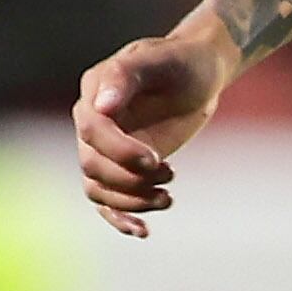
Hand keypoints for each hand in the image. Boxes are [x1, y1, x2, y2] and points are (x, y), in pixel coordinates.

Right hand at [74, 25, 238, 237]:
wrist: (199, 74)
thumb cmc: (181, 61)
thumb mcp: (160, 58)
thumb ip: (126, 76)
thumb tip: (102, 106)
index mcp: (95, 92)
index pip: (93, 131)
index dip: (120, 151)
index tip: (156, 159)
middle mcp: (92, 123)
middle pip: (94, 166)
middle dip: (130, 178)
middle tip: (170, 172)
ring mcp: (106, 148)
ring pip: (99, 189)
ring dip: (131, 202)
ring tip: (167, 198)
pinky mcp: (123, 168)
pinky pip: (109, 201)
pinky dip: (121, 219)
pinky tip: (143, 231)